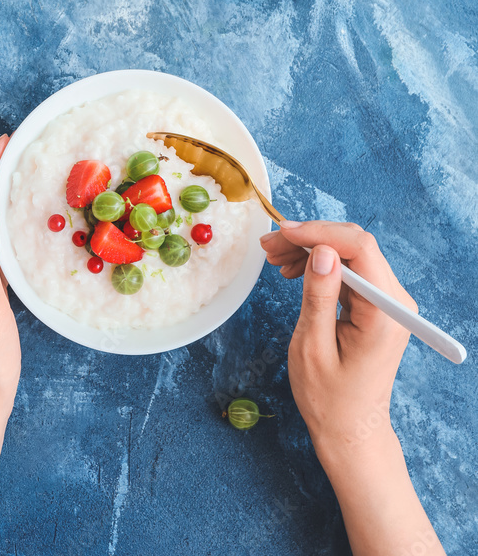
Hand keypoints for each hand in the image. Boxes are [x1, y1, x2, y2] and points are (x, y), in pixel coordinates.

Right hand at [259, 220, 416, 462]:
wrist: (350, 431)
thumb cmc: (330, 400)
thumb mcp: (313, 347)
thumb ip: (319, 295)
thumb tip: (322, 251)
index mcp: (384, 313)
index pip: (359, 248)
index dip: (319, 232)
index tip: (283, 234)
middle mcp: (394, 302)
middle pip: (354, 246)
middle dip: (310, 238)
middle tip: (269, 246)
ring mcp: (388, 303)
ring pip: (349, 254)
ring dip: (311, 249)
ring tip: (274, 259)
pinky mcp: (376, 305)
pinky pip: (349, 270)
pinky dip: (319, 265)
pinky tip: (292, 270)